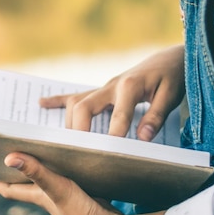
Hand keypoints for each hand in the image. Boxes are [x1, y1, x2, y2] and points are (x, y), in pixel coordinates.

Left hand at [0, 152, 169, 214]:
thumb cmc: (81, 213)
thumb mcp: (57, 188)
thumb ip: (36, 172)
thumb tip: (8, 158)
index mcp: (38, 196)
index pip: (8, 188)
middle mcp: (48, 196)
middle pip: (25, 181)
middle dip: (14, 167)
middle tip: (6, 148)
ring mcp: (64, 196)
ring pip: (45, 177)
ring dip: (37, 164)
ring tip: (33, 146)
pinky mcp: (80, 192)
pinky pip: (64, 176)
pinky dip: (59, 166)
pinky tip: (65, 156)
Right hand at [39, 45, 184, 140]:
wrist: (170, 58)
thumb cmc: (172, 77)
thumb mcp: (171, 95)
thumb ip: (156, 116)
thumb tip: (142, 138)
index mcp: (130, 86)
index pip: (118, 114)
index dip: (114, 136)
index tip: (109, 156)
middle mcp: (111, 85)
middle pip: (83, 107)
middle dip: (79, 131)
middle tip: (80, 153)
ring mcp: (104, 87)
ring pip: (76, 103)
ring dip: (69, 122)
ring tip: (65, 145)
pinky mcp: (102, 89)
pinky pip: (76, 94)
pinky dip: (57, 100)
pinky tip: (41, 103)